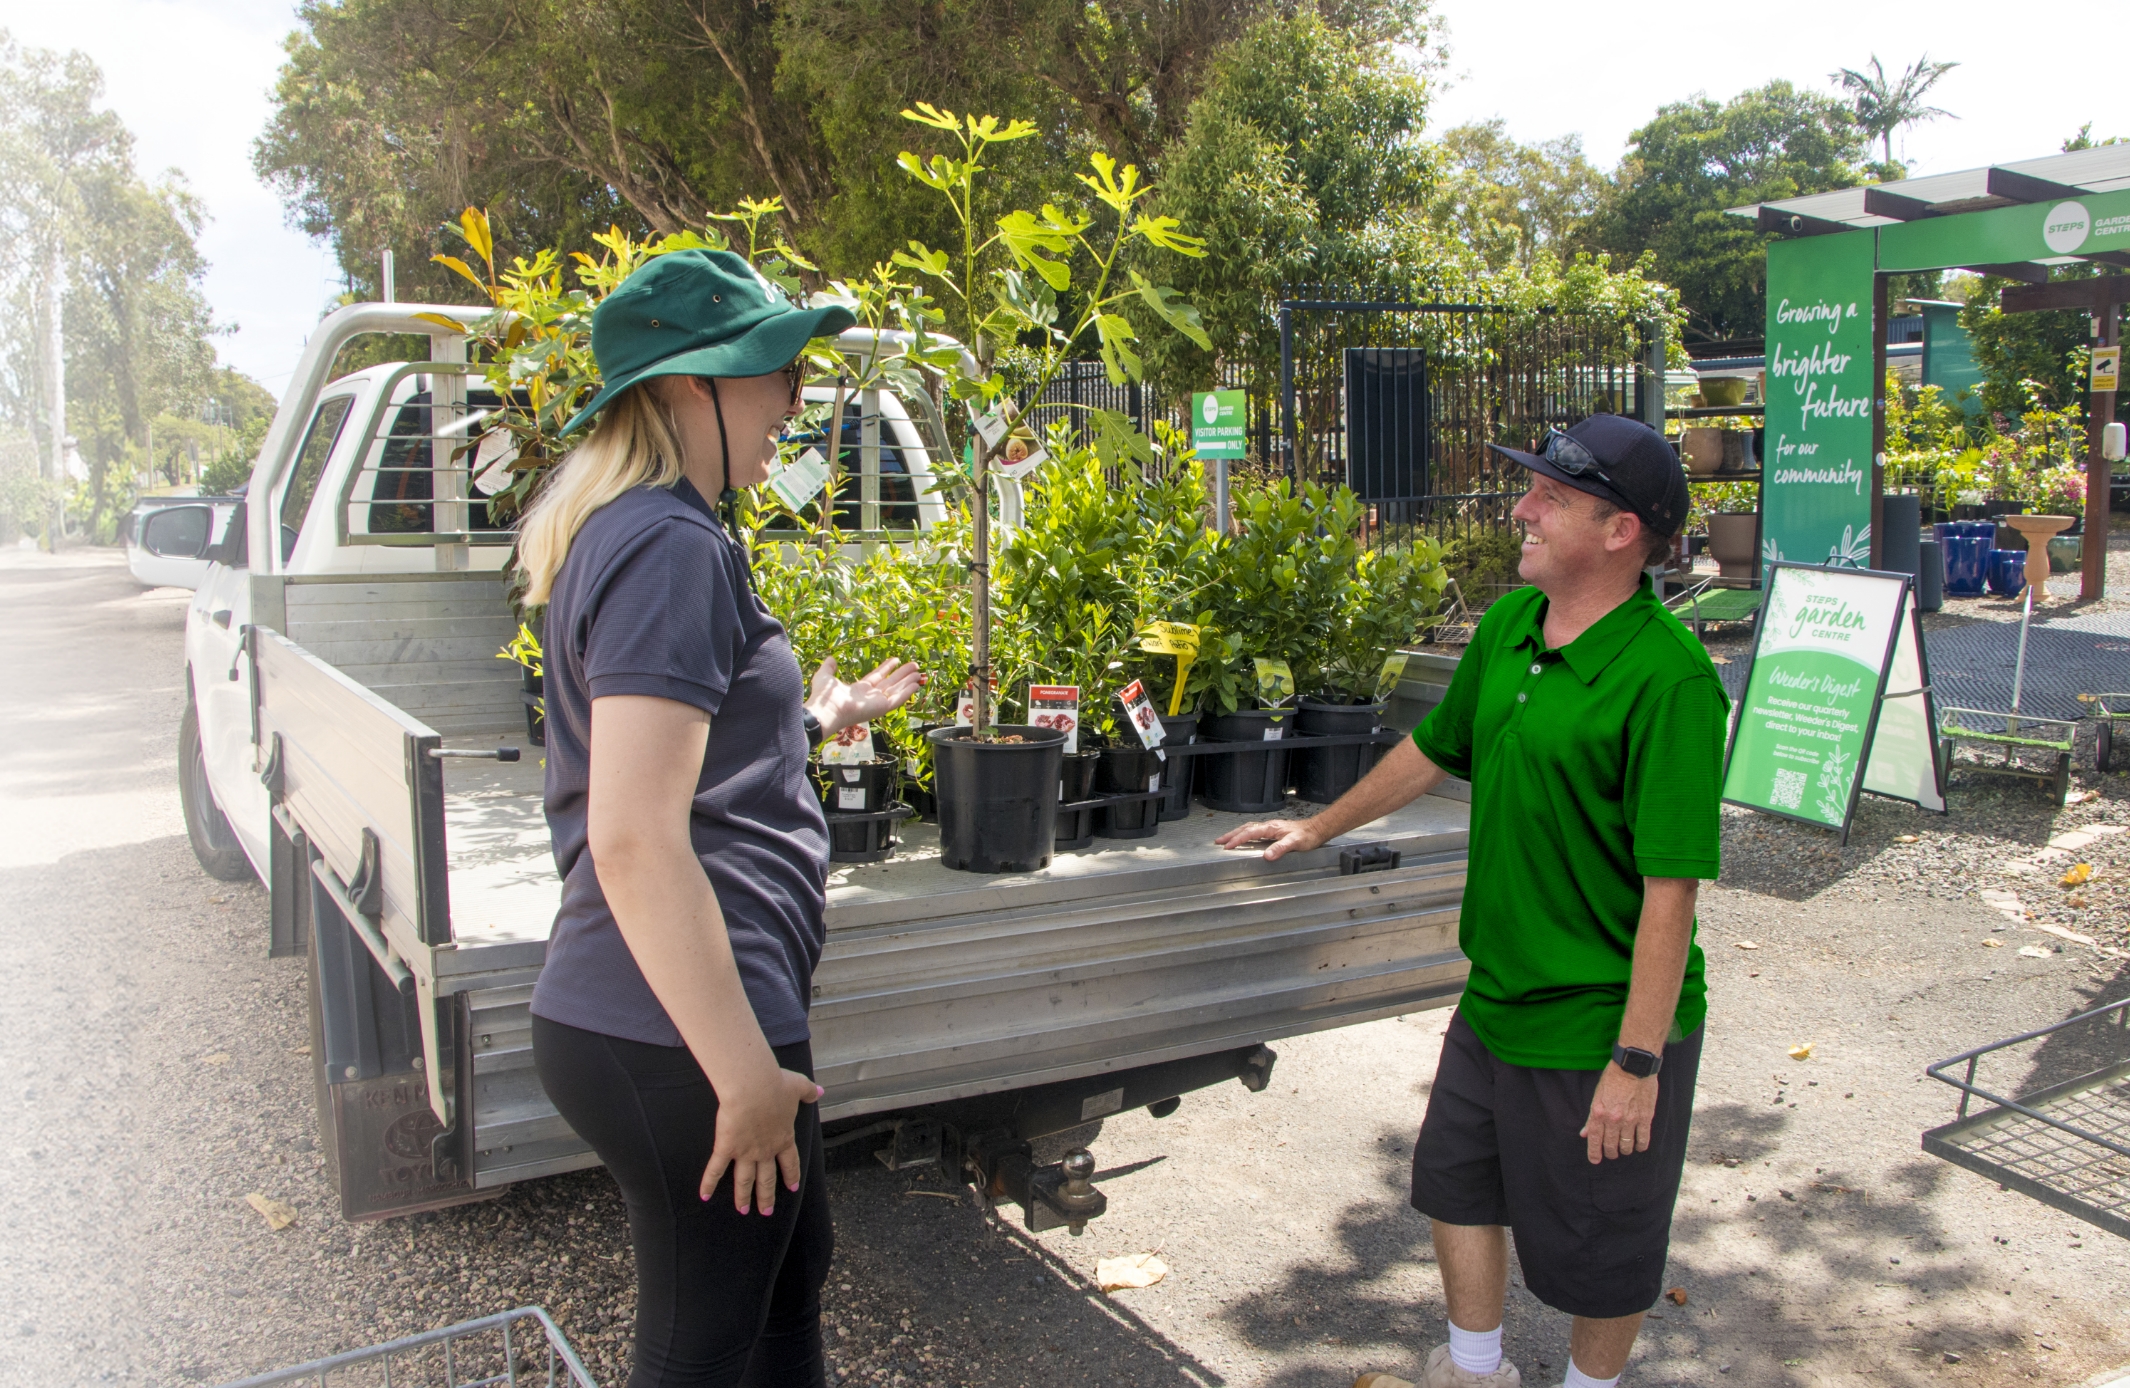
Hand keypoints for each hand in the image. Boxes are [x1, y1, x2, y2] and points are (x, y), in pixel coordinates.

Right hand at [702, 1063, 822, 1214]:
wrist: (754, 1087)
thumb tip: (819, 1092)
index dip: (791, 1175)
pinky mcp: (726, 1147)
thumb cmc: (775, 1085)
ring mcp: (745, 1152)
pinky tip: (705, 1196)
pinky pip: (716, 1169)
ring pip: (744, 1180)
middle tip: (766, 1212)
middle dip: (767, 1196)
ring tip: (742, 1210)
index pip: (790, 1162)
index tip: (791, 1188)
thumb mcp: (798, 1086)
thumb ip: (808, 1092)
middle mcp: (765, 1150)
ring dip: (743, 1197)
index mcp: (783, 1137)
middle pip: (767, 1178)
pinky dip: (709, 1183)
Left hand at [808, 657, 923, 739]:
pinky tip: (916, 685)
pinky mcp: (881, 708)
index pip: (877, 677)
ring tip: (920, 673)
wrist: (826, 709)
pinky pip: (897, 699)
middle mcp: (870, 697)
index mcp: (858, 690)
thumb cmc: (824, 696)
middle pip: (890, 683)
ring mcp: (877, 703)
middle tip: (915, 665)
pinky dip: (907, 692)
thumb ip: (829, 667)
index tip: (896, 660)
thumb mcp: (825, 676)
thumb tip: (831, 658)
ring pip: (897, 690)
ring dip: (908, 682)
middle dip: (902, 674)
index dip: (887, 668)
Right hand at [1213, 817, 1320, 861]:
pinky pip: (1254, 831)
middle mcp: (1268, 826)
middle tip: (1218, 841)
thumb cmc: (1307, 836)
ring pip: (1249, 828)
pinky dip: (1245, 834)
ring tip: (1226, 839)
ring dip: (1236, 833)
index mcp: (1271, 828)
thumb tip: (1266, 856)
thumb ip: (1280, 848)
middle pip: (1245, 828)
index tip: (1227, 846)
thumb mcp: (1295, 843)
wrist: (1316, 830)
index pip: (1249, 833)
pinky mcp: (1273, 830)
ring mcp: (1270, 827)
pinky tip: (1244, 838)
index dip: (1237, 840)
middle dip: (1231, 835)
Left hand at [1579, 1063, 1657, 1163]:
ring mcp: (1630, 1120)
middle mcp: (1613, 1119)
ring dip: (1625, 1150)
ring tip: (1625, 1148)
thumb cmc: (1612, 1079)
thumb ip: (1592, 1118)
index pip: (1594, 1139)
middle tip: (1611, 1153)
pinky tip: (1639, 1146)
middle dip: (1610, 1153)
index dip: (1594, 1153)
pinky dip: (1640, 1146)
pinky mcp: (1645, 1118)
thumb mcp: (1596, 1096)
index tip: (1595, 1160)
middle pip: (1611, 1146)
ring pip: (1627, 1146)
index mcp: (1598, 1113)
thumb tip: (1584, 1133)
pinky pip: (1643, 1139)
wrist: (1633, 1066)